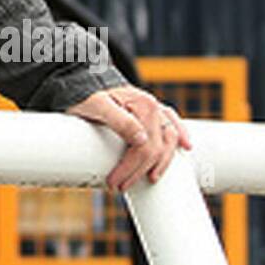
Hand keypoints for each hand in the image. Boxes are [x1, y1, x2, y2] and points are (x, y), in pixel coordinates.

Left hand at [65, 85, 191, 193]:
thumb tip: (143, 141)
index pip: (144, 147)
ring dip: (161, 162)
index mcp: (143, 105)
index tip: (114, 182)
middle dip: (139, 171)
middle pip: (156, 148)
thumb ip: (120, 121)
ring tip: (150, 178)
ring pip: (168, 140)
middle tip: (120, 186)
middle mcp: (152, 106)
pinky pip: (172, 123)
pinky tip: (184, 147)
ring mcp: (153, 108)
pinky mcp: (150, 110)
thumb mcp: (97, 106)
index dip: (130, 168)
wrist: (79, 77)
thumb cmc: (85, 93)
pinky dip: (179, 135)